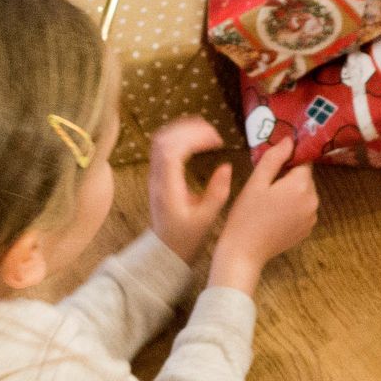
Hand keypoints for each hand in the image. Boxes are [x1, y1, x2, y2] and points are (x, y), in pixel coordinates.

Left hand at [147, 117, 233, 263]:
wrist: (165, 251)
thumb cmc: (186, 238)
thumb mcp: (206, 219)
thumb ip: (217, 193)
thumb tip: (226, 166)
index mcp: (168, 188)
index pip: (173, 151)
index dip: (194, 138)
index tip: (217, 140)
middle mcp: (157, 178)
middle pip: (164, 140)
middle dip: (189, 129)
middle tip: (214, 132)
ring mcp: (154, 176)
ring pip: (160, 141)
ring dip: (182, 130)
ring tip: (206, 131)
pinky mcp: (158, 176)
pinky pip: (162, 148)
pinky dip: (178, 137)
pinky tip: (195, 139)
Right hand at [209, 139, 318, 294]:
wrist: (244, 252)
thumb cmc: (246, 215)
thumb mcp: (256, 182)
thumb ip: (274, 158)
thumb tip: (290, 140)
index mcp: (301, 186)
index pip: (303, 161)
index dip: (289, 159)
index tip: (274, 164)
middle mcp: (313, 200)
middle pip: (305, 178)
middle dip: (288, 177)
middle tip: (265, 185)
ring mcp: (312, 217)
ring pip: (304, 193)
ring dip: (291, 192)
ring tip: (268, 202)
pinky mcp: (307, 229)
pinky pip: (303, 209)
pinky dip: (293, 207)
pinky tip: (274, 215)